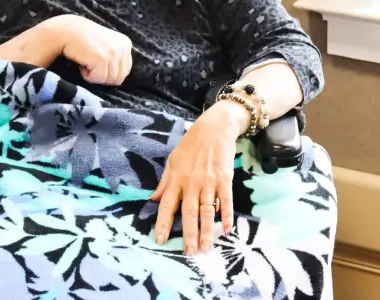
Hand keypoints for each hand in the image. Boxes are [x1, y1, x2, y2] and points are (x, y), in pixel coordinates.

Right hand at [49, 14, 132, 84]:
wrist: (66, 31)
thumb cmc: (84, 40)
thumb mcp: (106, 45)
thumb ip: (116, 57)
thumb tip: (120, 78)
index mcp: (126, 44)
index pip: (124, 71)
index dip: (108, 72)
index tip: (97, 63)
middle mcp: (123, 48)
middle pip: (118, 78)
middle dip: (102, 76)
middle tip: (91, 63)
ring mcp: (114, 53)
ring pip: (108, 80)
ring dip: (94, 76)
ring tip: (86, 61)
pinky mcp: (102, 59)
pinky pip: (98, 79)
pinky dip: (87, 76)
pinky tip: (83, 63)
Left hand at [150, 102, 248, 252]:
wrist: (214, 128)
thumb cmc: (191, 145)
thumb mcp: (172, 161)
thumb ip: (164, 182)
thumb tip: (152, 199)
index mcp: (176, 180)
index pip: (166, 205)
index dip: (162, 223)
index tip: (159, 240)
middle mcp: (191, 183)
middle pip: (188, 213)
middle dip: (188, 234)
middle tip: (189, 252)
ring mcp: (209, 182)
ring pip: (207, 210)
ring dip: (207, 230)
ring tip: (206, 248)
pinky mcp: (225, 179)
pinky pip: (226, 200)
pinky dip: (227, 215)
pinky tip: (227, 228)